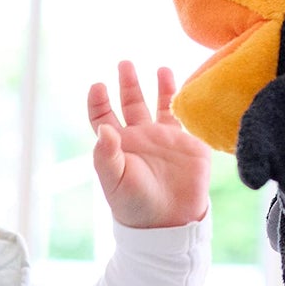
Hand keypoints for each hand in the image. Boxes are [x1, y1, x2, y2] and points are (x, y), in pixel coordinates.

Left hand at [88, 61, 211, 228]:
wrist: (171, 222)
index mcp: (118, 145)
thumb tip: (103, 129)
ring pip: (160, 105)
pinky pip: (185, 115)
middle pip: (131, 103)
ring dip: (160, 86)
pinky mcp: (187, 142)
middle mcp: (140, 137)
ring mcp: (164, 138)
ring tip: (160, 68)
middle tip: (124, 63)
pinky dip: (185, 100)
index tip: (97, 86)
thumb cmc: (136, 205)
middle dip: (127, 83)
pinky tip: (185, 85)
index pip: (103, 116)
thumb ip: (106, 155)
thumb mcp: (115, 180)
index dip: (98, 100)